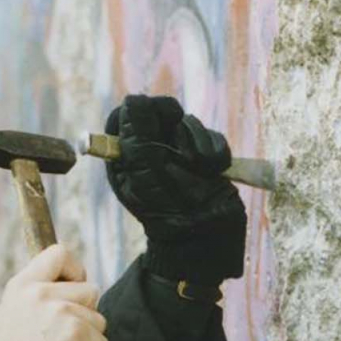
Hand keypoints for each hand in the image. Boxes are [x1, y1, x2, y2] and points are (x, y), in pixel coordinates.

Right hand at [0, 245, 107, 340]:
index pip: (59, 254)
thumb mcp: (7, 320)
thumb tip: (56, 290)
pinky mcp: (77, 334)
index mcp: (21, 287)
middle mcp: (40, 293)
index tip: (74, 289)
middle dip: (86, 316)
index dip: (75, 270)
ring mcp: (60, 312)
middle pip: (90, 290)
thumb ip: (31, 300)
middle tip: (65, 339)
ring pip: (98, 319)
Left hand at [105, 94, 245, 284]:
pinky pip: (212, 139)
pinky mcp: (203, 158)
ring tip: (199, 171)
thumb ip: (137, 136)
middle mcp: (150, 150)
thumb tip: (133, 101)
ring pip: (188, 124)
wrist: (204, 239)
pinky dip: (215, 153)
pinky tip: (213, 172)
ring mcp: (177, 152)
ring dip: (198, 145)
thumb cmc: (168, 212)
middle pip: (160, 111)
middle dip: (175, 127)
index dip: (141, 113)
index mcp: (125, 155)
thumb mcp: (146, 174)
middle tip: (181, 153)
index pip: (125, 115)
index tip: (154, 124)